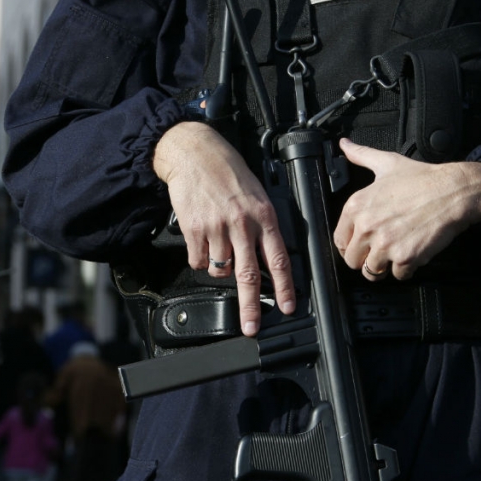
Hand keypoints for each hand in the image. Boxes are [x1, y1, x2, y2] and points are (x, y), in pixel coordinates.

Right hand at [153, 122, 295, 335]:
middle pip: (249, 275)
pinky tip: (202, 240)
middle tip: (252, 328)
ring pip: (220, 270)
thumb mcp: (257, 194)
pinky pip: (198, 261)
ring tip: (218, 248)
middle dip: (251, 306)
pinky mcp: (193, 230)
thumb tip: (266, 258)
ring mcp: (216, 228)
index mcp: (263, 215)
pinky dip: (200, 259)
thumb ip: (262, 225)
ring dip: (220, 269)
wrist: (194, 152)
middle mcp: (242, 224)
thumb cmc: (227, 171)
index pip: (278, 259)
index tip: (286, 307)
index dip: (284, 287)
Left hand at [333, 138, 480, 280]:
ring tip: (396, 253)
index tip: (361, 245)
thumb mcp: (387, 163)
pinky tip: (413, 254)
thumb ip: (361, 156)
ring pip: (373, 271)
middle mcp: (367, 227)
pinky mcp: (406, 257)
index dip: (351, 245)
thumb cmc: (423, 178)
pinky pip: (398, 275)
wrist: (454, 191)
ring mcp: (386, 244)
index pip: (340, 240)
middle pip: (353, 261)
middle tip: (380, 251)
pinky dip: (407, 269)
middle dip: (366, 259)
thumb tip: (345, 145)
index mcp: (357, 206)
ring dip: (385, 266)